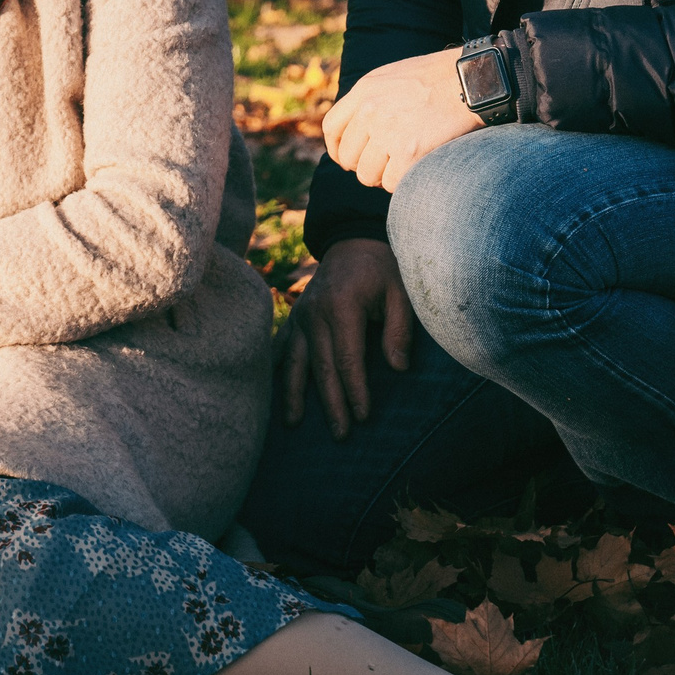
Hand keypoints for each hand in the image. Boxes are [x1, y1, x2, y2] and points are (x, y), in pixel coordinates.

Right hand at [282, 238, 414, 439]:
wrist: (354, 239)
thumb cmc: (383, 268)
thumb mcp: (401, 292)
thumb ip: (400, 329)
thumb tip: (398, 368)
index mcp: (342, 307)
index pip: (348, 359)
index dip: (355, 390)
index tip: (363, 416)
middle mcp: (314, 313)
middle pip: (321, 368)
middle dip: (331, 404)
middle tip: (341, 435)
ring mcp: (300, 315)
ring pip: (293, 362)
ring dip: (293, 394)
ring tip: (294, 424)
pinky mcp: (294, 316)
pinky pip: (281, 347)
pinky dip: (277, 370)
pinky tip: (274, 392)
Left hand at [322, 48, 481, 192]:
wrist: (472, 80)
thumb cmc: (438, 79)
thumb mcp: (393, 77)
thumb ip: (371, 99)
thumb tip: (357, 128)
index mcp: (364, 91)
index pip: (332, 129)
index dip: (338, 149)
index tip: (349, 159)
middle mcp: (370, 111)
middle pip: (349, 158)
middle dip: (363, 167)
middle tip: (383, 166)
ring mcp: (388, 132)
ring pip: (367, 176)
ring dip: (383, 178)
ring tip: (401, 168)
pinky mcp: (409, 152)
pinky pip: (392, 183)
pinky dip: (402, 183)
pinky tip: (415, 170)